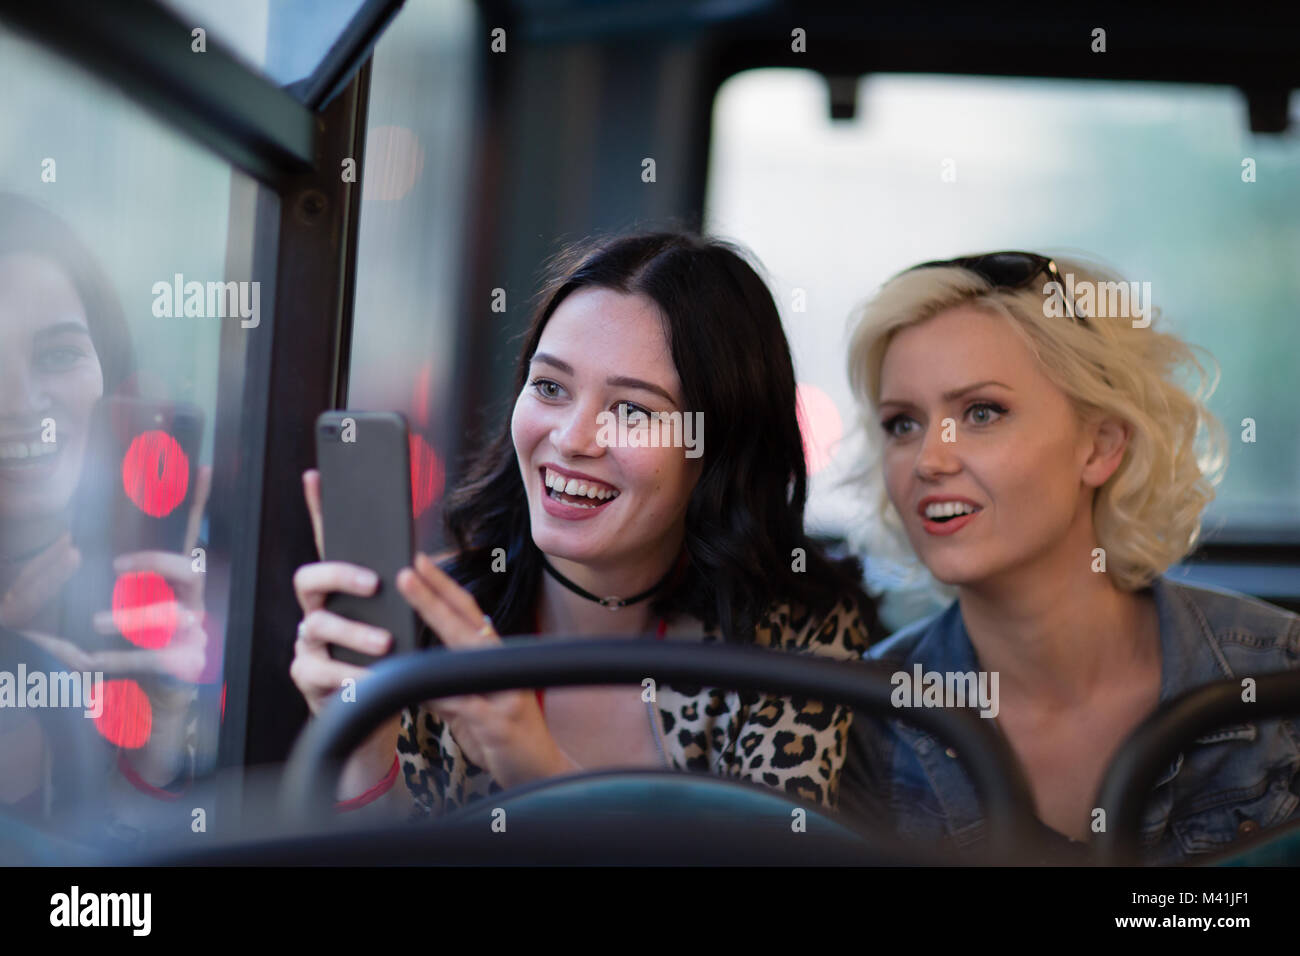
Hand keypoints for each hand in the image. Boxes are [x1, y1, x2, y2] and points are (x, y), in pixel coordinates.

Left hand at [14, 465, 212, 708]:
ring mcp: (196, 634)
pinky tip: (90, 661)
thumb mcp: (131, 601)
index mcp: (183, 583)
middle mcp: (195, 603)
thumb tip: (90, 534)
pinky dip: (118, 658)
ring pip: (172, 617)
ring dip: (133, 617)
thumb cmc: (137, 641)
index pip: (191, 538)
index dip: (201, 503)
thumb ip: (125, 575)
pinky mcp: (185, 664)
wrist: (154, 694)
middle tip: (117, 567)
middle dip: (158, 564)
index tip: (200, 471)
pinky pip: (151, 657)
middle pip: (190, 573)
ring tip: (96, 622)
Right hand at [289, 468, 390, 716]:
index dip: (317, 508)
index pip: (327, 542)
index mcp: (342, 589)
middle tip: (375, 584)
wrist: (381, 711)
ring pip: (318, 626)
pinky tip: (368, 678)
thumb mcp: (400, 618)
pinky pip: (319, 671)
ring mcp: (309, 641)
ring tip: (386, 643)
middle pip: (309, 578)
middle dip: (339, 576)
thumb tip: (413, 557)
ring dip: (354, 633)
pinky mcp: (308, 675)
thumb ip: (398, 589)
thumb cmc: (392, 657)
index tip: (317, 476)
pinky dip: (347, 675)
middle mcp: (318, 609)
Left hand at [397, 552, 575, 788]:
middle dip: (434, 595)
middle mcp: (505, 666)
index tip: (419, 562)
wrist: (543, 772)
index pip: (468, 613)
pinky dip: (440, 693)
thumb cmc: (505, 737)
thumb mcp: (470, 706)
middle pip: (466, 623)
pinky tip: (417, 683)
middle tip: (408, 571)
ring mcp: (506, 692)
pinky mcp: (500, 723)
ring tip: (408, 619)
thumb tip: (415, 664)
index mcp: (496, 657)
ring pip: (466, 655)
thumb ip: (449, 683)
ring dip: (436, 634)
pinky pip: (464, 703)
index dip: (445, 586)